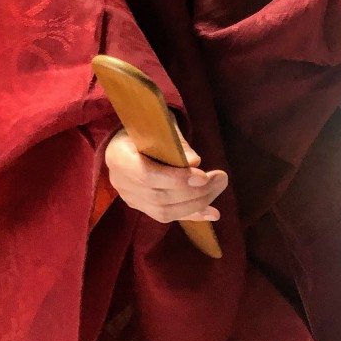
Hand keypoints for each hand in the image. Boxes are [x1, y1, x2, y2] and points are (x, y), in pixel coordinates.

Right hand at [104, 125, 228, 223]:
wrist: (126, 140)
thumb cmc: (145, 126)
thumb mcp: (159, 125)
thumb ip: (175, 142)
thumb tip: (195, 162)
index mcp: (119, 157)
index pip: (147, 176)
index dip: (176, 179)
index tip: (203, 176)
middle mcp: (121, 183)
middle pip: (159, 197)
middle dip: (195, 192)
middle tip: (221, 179)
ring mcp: (130, 198)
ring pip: (164, 211)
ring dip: (197, 203)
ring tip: (219, 187)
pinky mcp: (141, 207)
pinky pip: (167, 215)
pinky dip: (192, 215)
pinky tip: (212, 214)